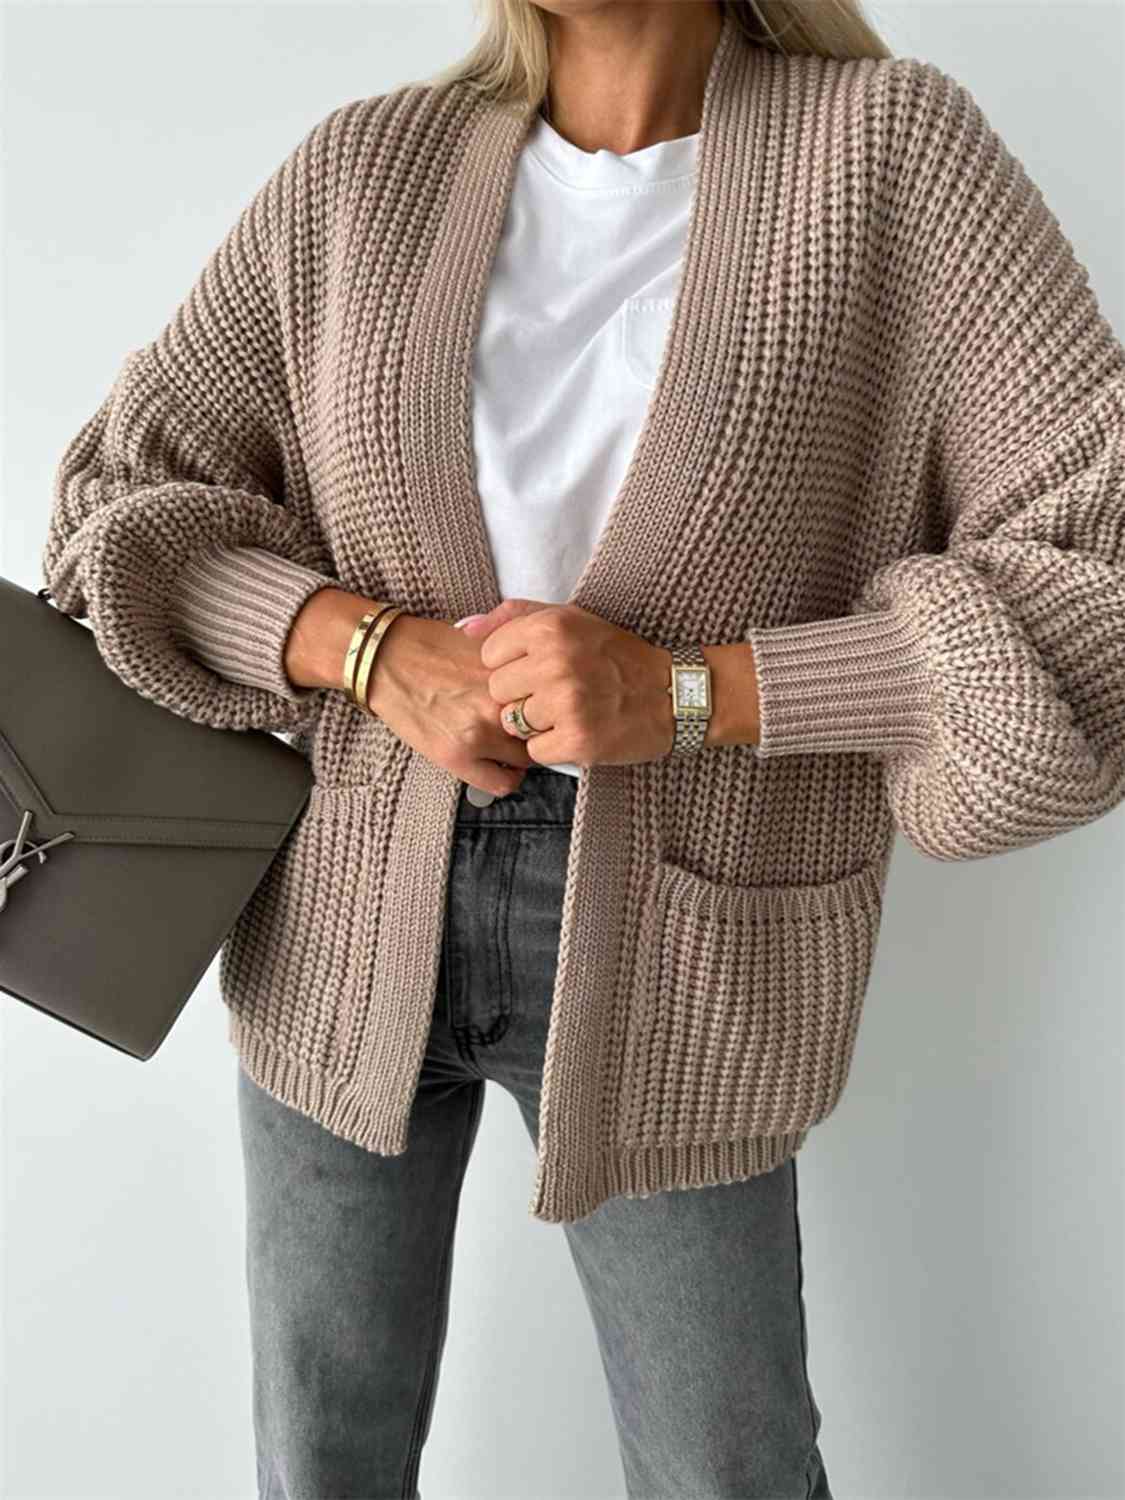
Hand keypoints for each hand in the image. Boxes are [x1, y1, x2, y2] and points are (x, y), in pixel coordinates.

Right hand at [283, 590, 532, 797]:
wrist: (387, 659)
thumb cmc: (433, 647)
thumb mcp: (487, 645)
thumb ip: (518, 667)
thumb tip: (547, 685)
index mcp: (512, 672)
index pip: (554, 701)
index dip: (551, 707)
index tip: (546, 711)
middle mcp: (500, 703)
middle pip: (545, 730)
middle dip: (539, 731)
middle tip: (529, 731)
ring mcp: (479, 732)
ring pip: (527, 759)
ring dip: (522, 755)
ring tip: (508, 747)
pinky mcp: (457, 756)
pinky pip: (502, 783)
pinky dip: (506, 778)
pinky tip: (496, 765)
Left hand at [458, 598, 674, 766]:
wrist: (670, 694)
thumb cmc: (615, 656)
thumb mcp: (570, 619)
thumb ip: (514, 617)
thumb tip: (464, 629)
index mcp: (551, 628)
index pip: (490, 655)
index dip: (512, 666)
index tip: (538, 669)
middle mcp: (556, 662)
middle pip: (498, 691)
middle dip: (521, 696)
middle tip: (556, 693)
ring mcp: (566, 703)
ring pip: (513, 722)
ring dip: (535, 724)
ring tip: (567, 712)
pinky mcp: (577, 740)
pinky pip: (534, 750)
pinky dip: (552, 747)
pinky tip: (576, 731)